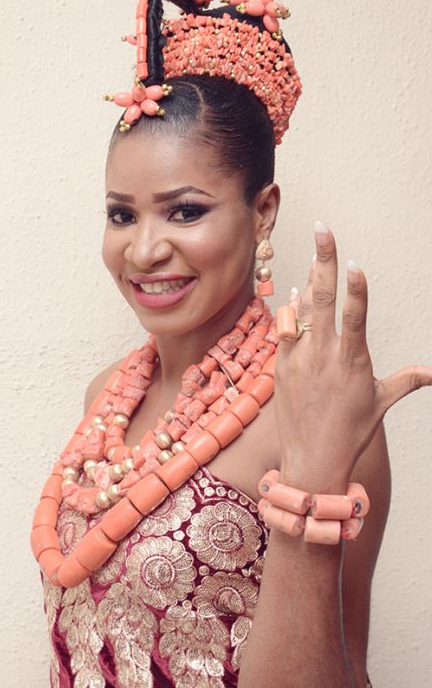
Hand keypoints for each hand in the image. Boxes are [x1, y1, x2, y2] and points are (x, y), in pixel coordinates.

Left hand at [273, 221, 431, 489]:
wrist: (312, 459)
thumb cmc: (351, 431)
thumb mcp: (381, 402)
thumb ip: (407, 380)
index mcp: (352, 362)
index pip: (355, 319)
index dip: (356, 291)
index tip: (355, 264)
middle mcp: (323, 356)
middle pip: (323, 299)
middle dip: (324, 260)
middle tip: (322, 228)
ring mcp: (298, 359)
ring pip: (301, 309)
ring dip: (308, 280)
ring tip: (314, 253)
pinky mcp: (280, 366)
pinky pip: (284, 329)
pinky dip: (290, 310)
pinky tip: (294, 292)